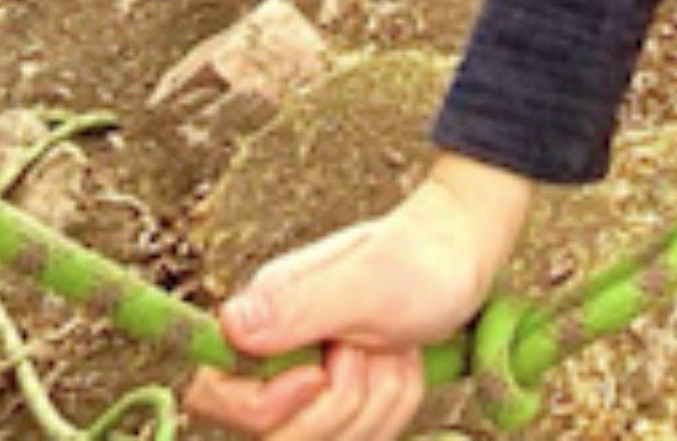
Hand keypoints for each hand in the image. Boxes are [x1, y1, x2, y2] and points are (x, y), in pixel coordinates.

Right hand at [186, 157, 531, 436]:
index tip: (320, 372)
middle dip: (344, 400)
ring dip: (378, 399)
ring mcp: (310, 382)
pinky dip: (393, 407)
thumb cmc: (417, 257)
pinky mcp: (343, 403)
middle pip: (280, 436)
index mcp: (263, 319)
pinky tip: (402, 362)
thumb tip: (232, 324)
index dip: (267, 405)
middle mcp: (276, 355)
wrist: (462, 253)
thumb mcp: (366, 281)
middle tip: (372, 344)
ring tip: (393, 345)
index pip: (215, 396)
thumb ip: (300, 306)